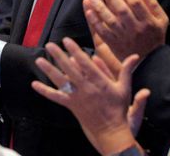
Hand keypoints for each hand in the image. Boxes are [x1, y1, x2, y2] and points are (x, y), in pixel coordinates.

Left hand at [32, 37, 143, 154]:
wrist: (111, 130)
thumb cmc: (118, 108)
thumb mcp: (124, 87)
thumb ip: (126, 70)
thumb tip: (135, 56)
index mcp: (99, 81)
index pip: (84, 62)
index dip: (75, 50)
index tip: (67, 40)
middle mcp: (86, 87)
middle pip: (69, 69)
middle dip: (59, 55)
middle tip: (50, 44)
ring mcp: (77, 96)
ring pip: (60, 81)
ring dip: (49, 70)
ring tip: (39, 60)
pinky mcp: (71, 105)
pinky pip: (56, 97)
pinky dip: (45, 91)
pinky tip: (34, 84)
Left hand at [83, 0, 167, 59]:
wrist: (150, 62)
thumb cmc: (155, 38)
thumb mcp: (162, 21)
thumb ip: (154, 5)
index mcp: (148, 21)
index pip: (135, 2)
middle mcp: (136, 29)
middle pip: (121, 9)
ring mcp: (124, 37)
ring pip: (110, 20)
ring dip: (100, 6)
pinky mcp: (115, 44)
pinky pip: (103, 32)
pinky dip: (95, 21)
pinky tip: (89, 11)